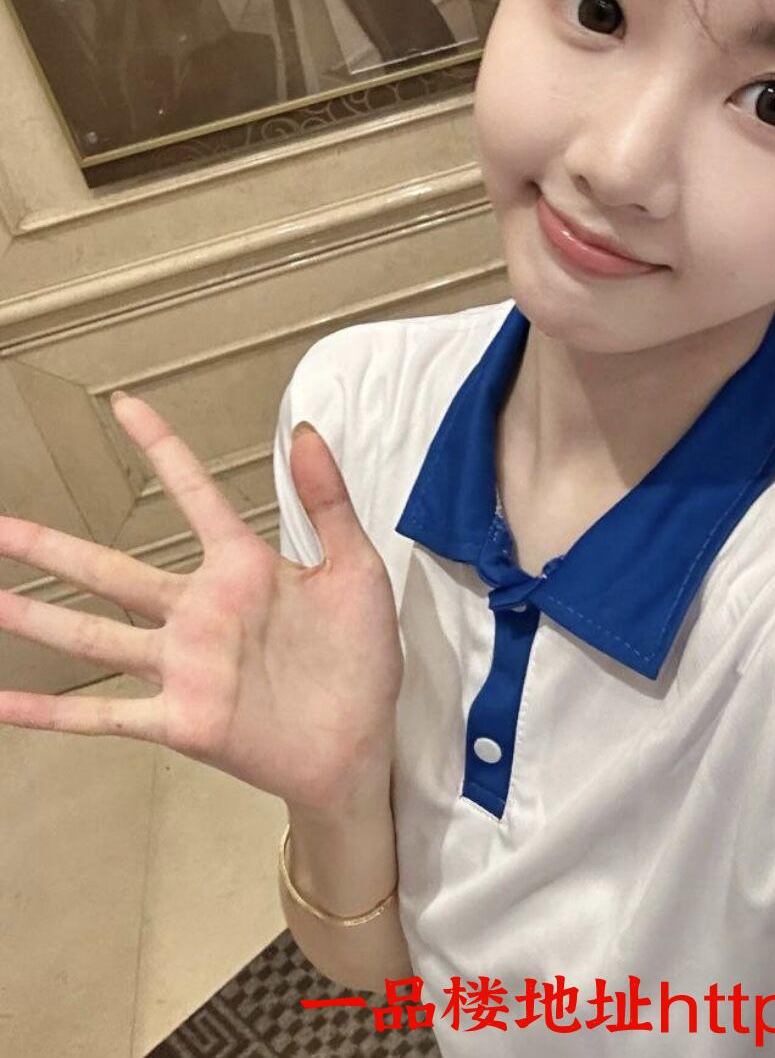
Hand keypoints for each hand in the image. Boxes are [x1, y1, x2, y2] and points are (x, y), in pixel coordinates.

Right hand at [0, 394, 402, 815]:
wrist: (365, 743)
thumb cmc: (362, 657)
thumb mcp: (357, 569)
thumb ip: (329, 502)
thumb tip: (305, 428)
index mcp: (243, 567)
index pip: (193, 495)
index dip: (161, 449)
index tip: (124, 404)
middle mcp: (200, 611)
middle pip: (112, 571)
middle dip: (51, 547)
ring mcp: (185, 666)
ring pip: (95, 636)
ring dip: (36, 619)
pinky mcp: (184, 718)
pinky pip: (106, 713)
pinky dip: (52, 711)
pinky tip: (2, 702)